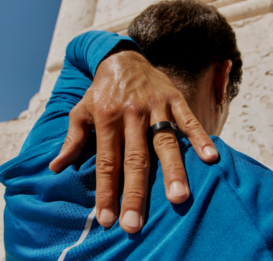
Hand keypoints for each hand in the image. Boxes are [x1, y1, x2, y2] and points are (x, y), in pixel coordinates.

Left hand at [49, 49, 217, 232]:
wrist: (122, 58)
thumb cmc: (102, 90)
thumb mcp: (81, 110)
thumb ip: (72, 138)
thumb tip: (55, 167)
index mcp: (106, 118)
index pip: (106, 162)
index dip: (106, 191)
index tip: (107, 219)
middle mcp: (131, 114)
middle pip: (134, 158)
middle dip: (135, 192)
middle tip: (136, 222)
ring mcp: (155, 106)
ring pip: (164, 141)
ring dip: (172, 169)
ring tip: (177, 197)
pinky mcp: (173, 98)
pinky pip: (188, 119)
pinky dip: (199, 137)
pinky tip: (210, 157)